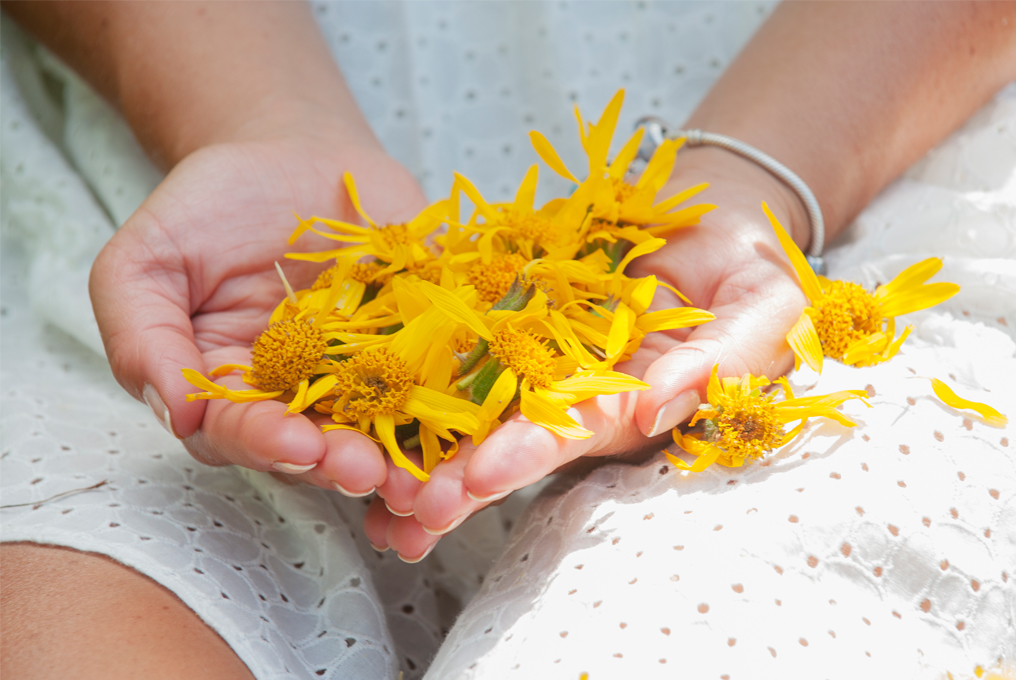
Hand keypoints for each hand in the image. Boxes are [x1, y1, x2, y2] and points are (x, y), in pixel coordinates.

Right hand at [90, 119, 428, 496]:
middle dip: (345, 464)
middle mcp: (303, 401)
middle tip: (369, 472)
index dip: (267, 442)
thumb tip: (176, 412)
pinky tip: (480, 423)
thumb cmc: (210, 208)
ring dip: (408, 458)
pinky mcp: (423, 349)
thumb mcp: (147, 261)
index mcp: (233, 394)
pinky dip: (463, 406)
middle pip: (322, 448)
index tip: (294, 441)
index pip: (244, 434)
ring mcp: (368, 379)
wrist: (292, 156)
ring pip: (388, 430)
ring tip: (428, 478)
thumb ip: (145, 335)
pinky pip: (446, 380)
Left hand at [368, 147, 811, 560]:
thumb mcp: (766, 308)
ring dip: (429, 438)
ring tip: (372, 478)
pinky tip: (372, 391)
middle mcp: (581, 393)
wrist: (706, 213)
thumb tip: (656, 407)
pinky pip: (463, 339)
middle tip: (407, 504)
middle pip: (512, 434)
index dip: (529, 455)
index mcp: (636, 403)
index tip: (479, 477)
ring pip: (477, 401)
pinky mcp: (512, 313)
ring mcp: (542, 356)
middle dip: (462, 472)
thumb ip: (724, 358)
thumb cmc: (749, 265)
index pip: (578, 433)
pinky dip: (419, 369)